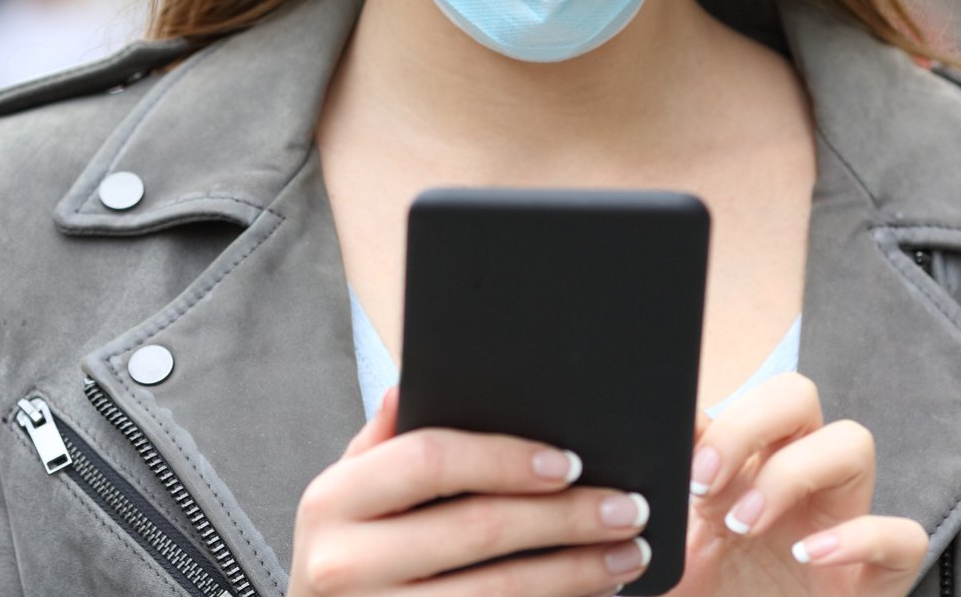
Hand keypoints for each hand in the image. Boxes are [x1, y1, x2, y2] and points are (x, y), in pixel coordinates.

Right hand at [291, 384, 653, 595]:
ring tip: (628, 554)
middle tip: (629, 507)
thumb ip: (383, 443)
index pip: (429, 461)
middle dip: (565, 517)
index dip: (504, 458)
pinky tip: (591, 595)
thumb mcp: (348, 496)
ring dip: (577, 573)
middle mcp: (345, 564)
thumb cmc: (347, 553)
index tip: (570, 461)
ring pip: (499, 593)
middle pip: (477, 528)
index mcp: (331, 501)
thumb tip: (411, 385)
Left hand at [668, 373, 927, 596]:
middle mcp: (793, 485)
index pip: (734, 402)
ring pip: (851, 443)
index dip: (706, 418)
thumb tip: (630, 467)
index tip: (672, 460)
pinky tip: (808, 556)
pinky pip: (900, 533)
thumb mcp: (666, 563)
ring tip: (744, 523)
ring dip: (793, 472)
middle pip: (795, 398)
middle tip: (703, 482)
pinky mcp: (880, 575)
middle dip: (748, 425)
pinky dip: (858, 536)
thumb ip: (653, 514)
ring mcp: (840, 523)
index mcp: (741, 470)